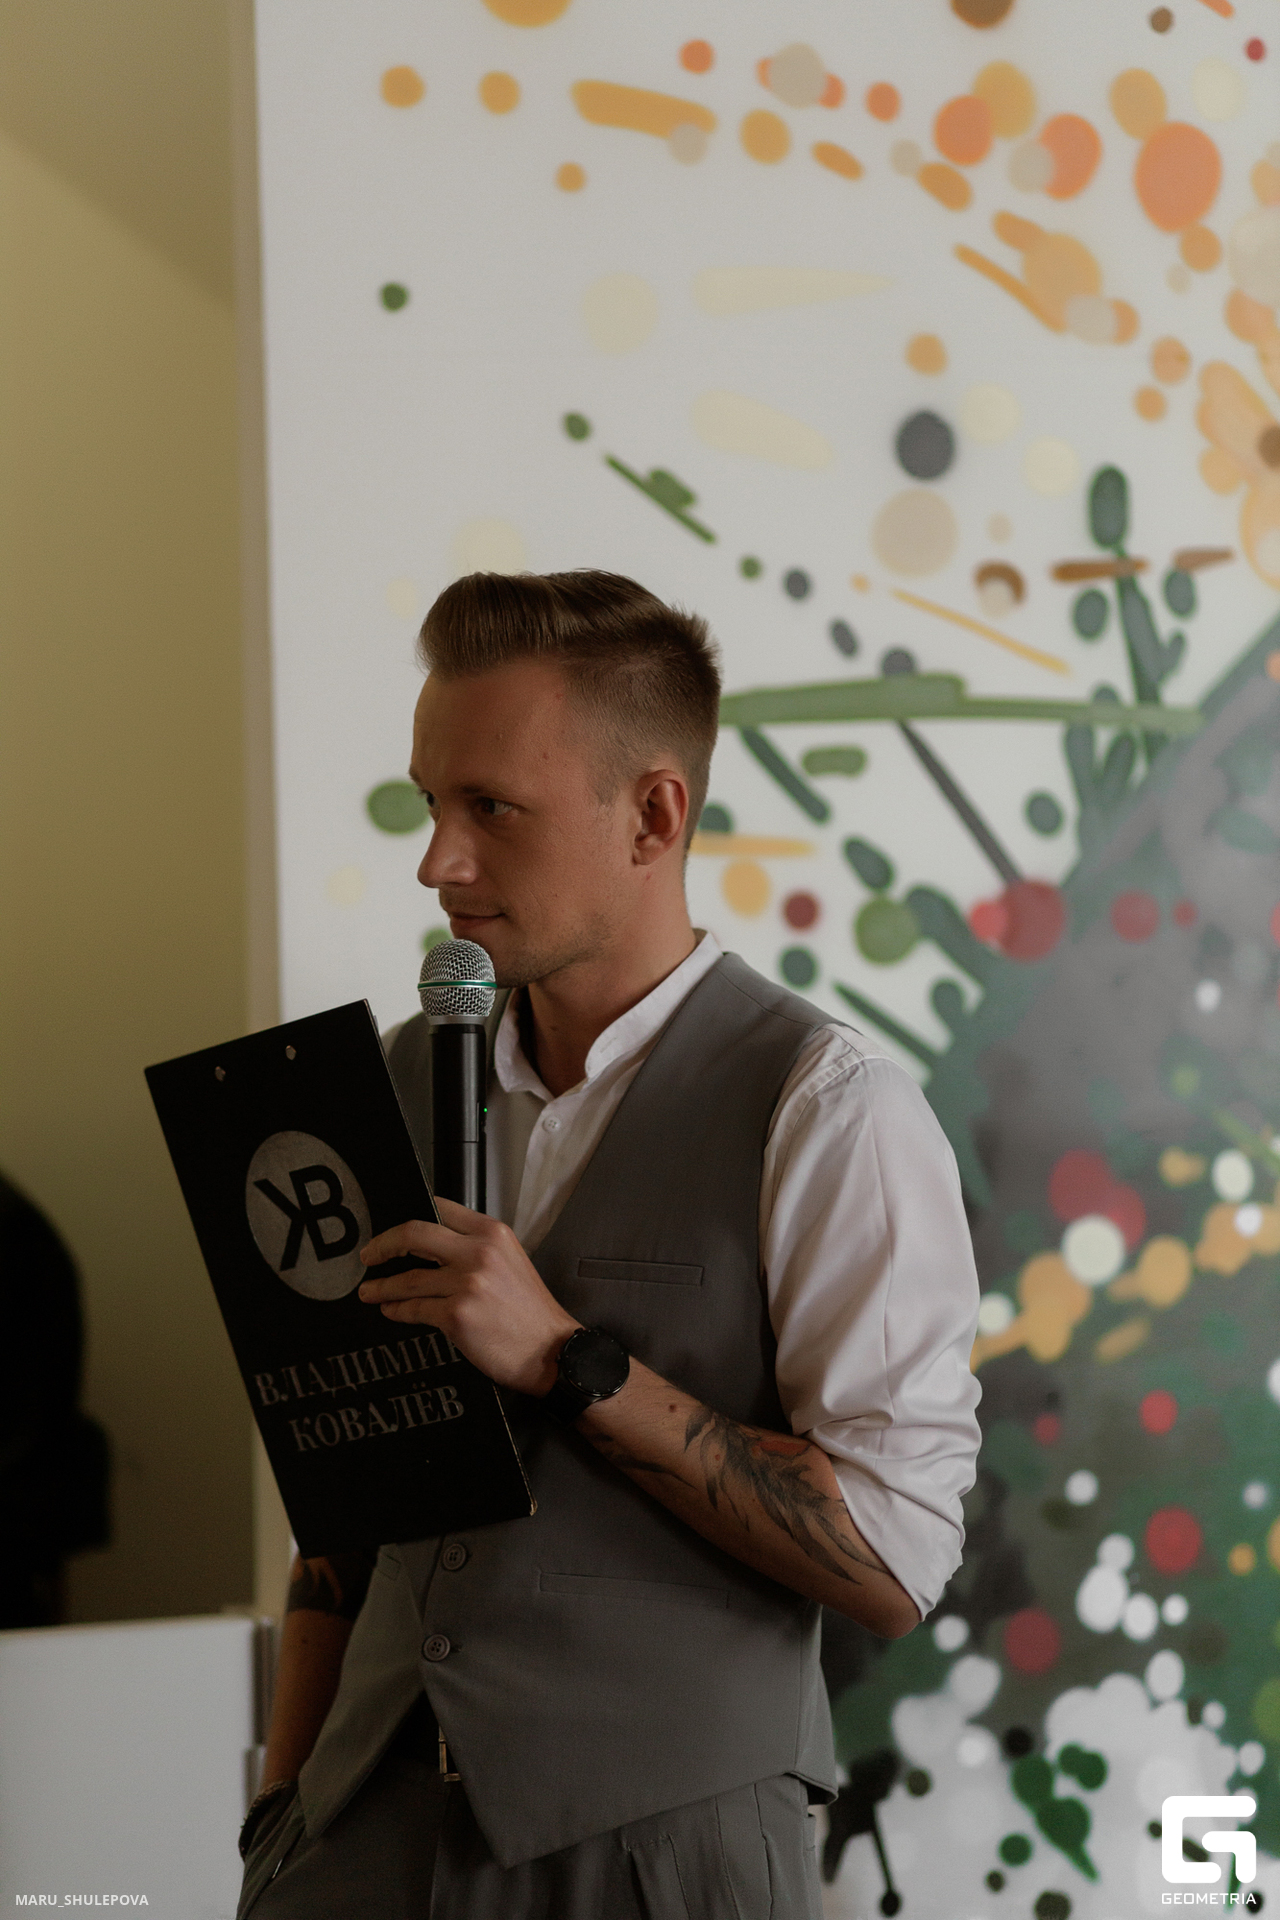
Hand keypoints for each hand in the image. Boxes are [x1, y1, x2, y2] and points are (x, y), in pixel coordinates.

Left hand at [357, 1199, 578, 1396]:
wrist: (552, 1350)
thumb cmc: (532, 1313)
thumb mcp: (511, 1262)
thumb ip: (478, 1248)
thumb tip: (434, 1247)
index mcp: (493, 1234)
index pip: (441, 1209)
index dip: (411, 1215)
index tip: (394, 1228)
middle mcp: (478, 1253)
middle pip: (413, 1234)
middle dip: (383, 1245)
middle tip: (369, 1255)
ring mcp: (466, 1284)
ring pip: (408, 1278)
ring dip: (382, 1286)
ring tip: (370, 1291)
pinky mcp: (455, 1316)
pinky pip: (413, 1309)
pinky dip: (396, 1310)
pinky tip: (390, 1310)